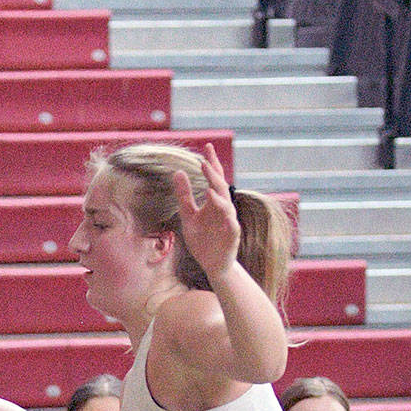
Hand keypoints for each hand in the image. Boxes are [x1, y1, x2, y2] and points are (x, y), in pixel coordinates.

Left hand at [173, 142, 240, 285]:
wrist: (213, 265)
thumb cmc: (203, 241)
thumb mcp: (188, 216)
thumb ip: (184, 196)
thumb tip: (177, 171)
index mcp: (214, 201)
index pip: (214, 178)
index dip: (211, 162)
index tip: (206, 146)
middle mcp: (224, 208)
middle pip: (220, 187)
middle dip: (214, 175)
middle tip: (204, 162)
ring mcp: (229, 221)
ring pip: (227, 205)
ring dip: (218, 196)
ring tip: (209, 188)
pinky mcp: (232, 236)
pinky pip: (232, 226)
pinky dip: (228, 219)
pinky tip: (224, 215)